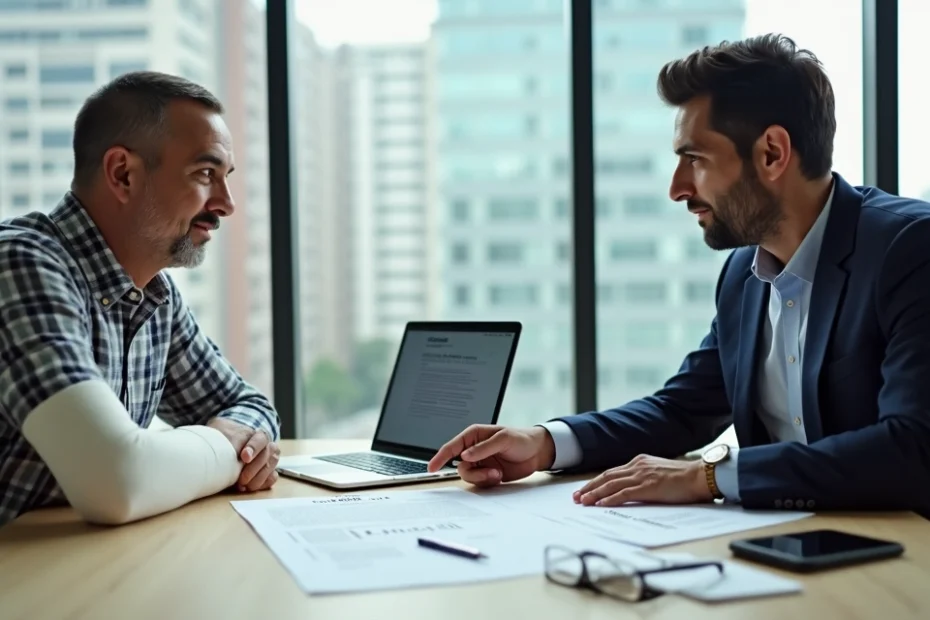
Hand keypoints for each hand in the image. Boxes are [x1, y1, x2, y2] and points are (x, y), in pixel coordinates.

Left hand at [206, 418, 279, 491]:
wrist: (227, 447)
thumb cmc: (226, 440)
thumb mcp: (222, 434)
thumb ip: (224, 437)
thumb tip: (221, 445)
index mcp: (257, 435)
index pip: (260, 439)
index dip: (254, 448)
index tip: (244, 457)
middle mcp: (267, 446)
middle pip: (267, 455)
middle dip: (254, 469)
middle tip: (241, 478)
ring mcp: (270, 460)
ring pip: (270, 468)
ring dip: (257, 479)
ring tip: (242, 485)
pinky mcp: (270, 472)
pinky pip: (272, 478)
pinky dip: (262, 484)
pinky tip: (249, 487)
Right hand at [427, 425, 555, 486]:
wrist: (538, 452)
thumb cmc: (521, 438)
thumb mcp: (504, 439)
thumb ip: (484, 447)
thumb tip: (464, 455)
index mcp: (474, 436)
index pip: (452, 446)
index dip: (440, 457)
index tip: (432, 467)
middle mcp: (474, 450)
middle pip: (461, 466)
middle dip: (473, 473)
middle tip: (490, 473)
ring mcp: (481, 462)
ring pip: (469, 476)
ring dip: (482, 478)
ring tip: (497, 474)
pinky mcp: (488, 474)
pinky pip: (480, 482)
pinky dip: (488, 482)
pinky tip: (499, 476)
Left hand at [573, 455, 711, 506]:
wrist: (700, 476)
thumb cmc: (684, 478)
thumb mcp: (659, 473)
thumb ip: (645, 477)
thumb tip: (632, 489)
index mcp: (640, 462)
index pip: (612, 472)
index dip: (596, 482)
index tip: (585, 490)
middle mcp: (637, 466)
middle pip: (606, 477)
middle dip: (589, 487)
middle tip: (576, 497)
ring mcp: (642, 476)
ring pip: (611, 485)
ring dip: (594, 494)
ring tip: (582, 502)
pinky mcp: (648, 487)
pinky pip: (623, 493)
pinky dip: (609, 499)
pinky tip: (600, 504)